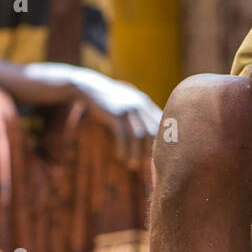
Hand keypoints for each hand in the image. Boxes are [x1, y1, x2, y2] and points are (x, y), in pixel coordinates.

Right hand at [23, 63, 159, 169]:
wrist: (90, 87)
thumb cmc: (109, 101)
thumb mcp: (127, 104)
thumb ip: (139, 116)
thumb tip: (150, 137)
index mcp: (146, 104)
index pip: (161, 125)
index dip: (161, 142)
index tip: (158, 156)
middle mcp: (140, 105)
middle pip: (152, 132)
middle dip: (150, 151)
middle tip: (146, 164)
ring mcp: (128, 108)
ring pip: (139, 136)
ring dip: (136, 153)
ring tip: (132, 165)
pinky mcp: (115, 113)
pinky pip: (122, 135)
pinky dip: (123, 148)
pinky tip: (120, 156)